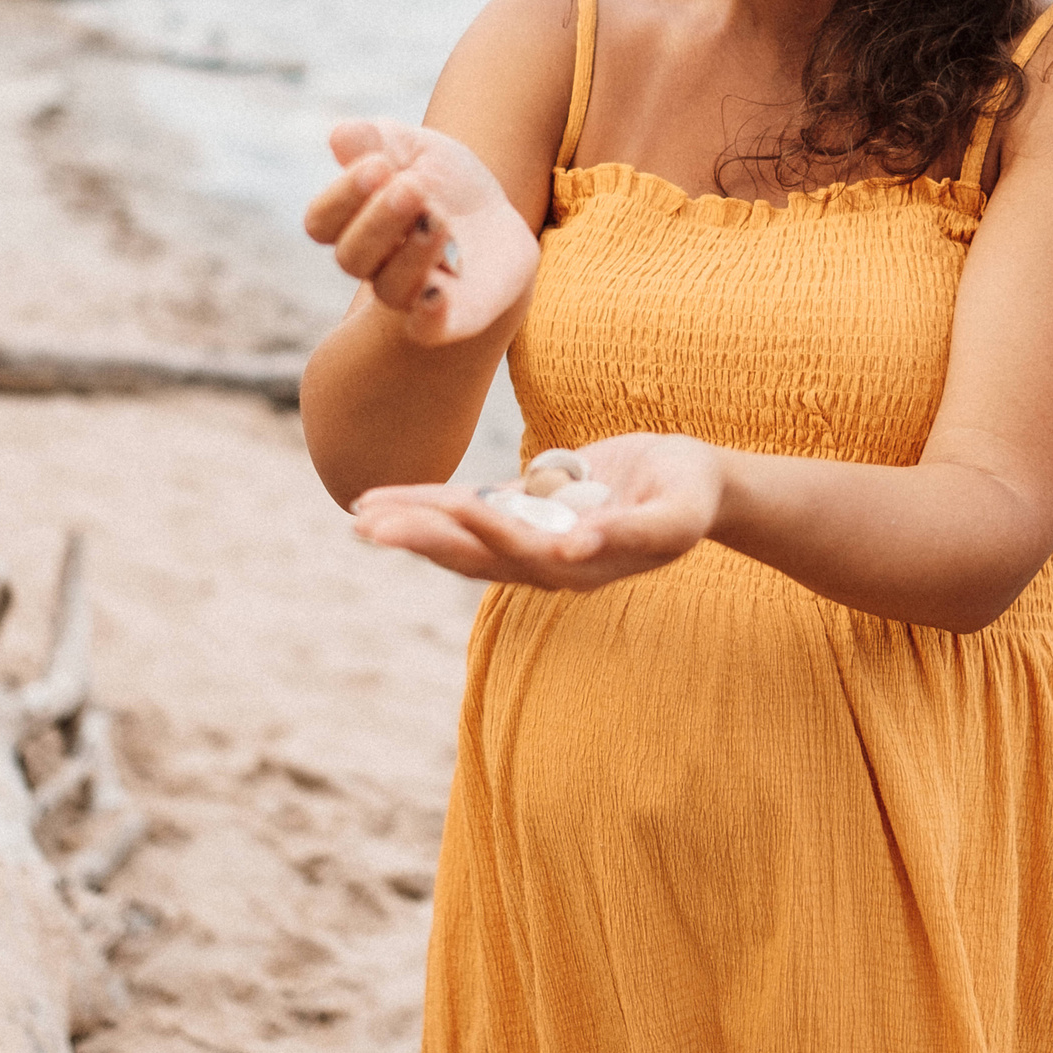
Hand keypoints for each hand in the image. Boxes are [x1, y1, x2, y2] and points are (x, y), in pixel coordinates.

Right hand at [302, 118, 538, 345]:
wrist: (498, 220)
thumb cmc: (443, 181)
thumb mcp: (416, 147)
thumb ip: (378, 140)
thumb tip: (341, 136)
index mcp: (354, 222)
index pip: (322, 222)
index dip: (342, 196)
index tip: (378, 165)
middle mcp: (375, 264)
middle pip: (353, 257)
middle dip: (379, 221)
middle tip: (412, 187)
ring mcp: (412, 293)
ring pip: (391, 289)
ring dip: (411, 254)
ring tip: (439, 219)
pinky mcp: (452, 316)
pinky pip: (428, 330)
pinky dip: (428, 318)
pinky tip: (438, 294)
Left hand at [350, 433, 724, 590]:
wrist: (692, 485)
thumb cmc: (691, 495)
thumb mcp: (675, 515)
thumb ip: (630, 535)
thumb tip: (572, 551)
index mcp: (578, 566)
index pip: (520, 549)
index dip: (484, 530)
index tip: (446, 510)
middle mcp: (544, 561)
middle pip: (472, 552)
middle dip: (420, 537)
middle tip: (366, 525)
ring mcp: (530, 538)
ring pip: (459, 536)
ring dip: (411, 525)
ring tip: (359, 513)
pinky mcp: (524, 511)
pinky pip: (466, 509)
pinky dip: (426, 503)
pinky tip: (384, 498)